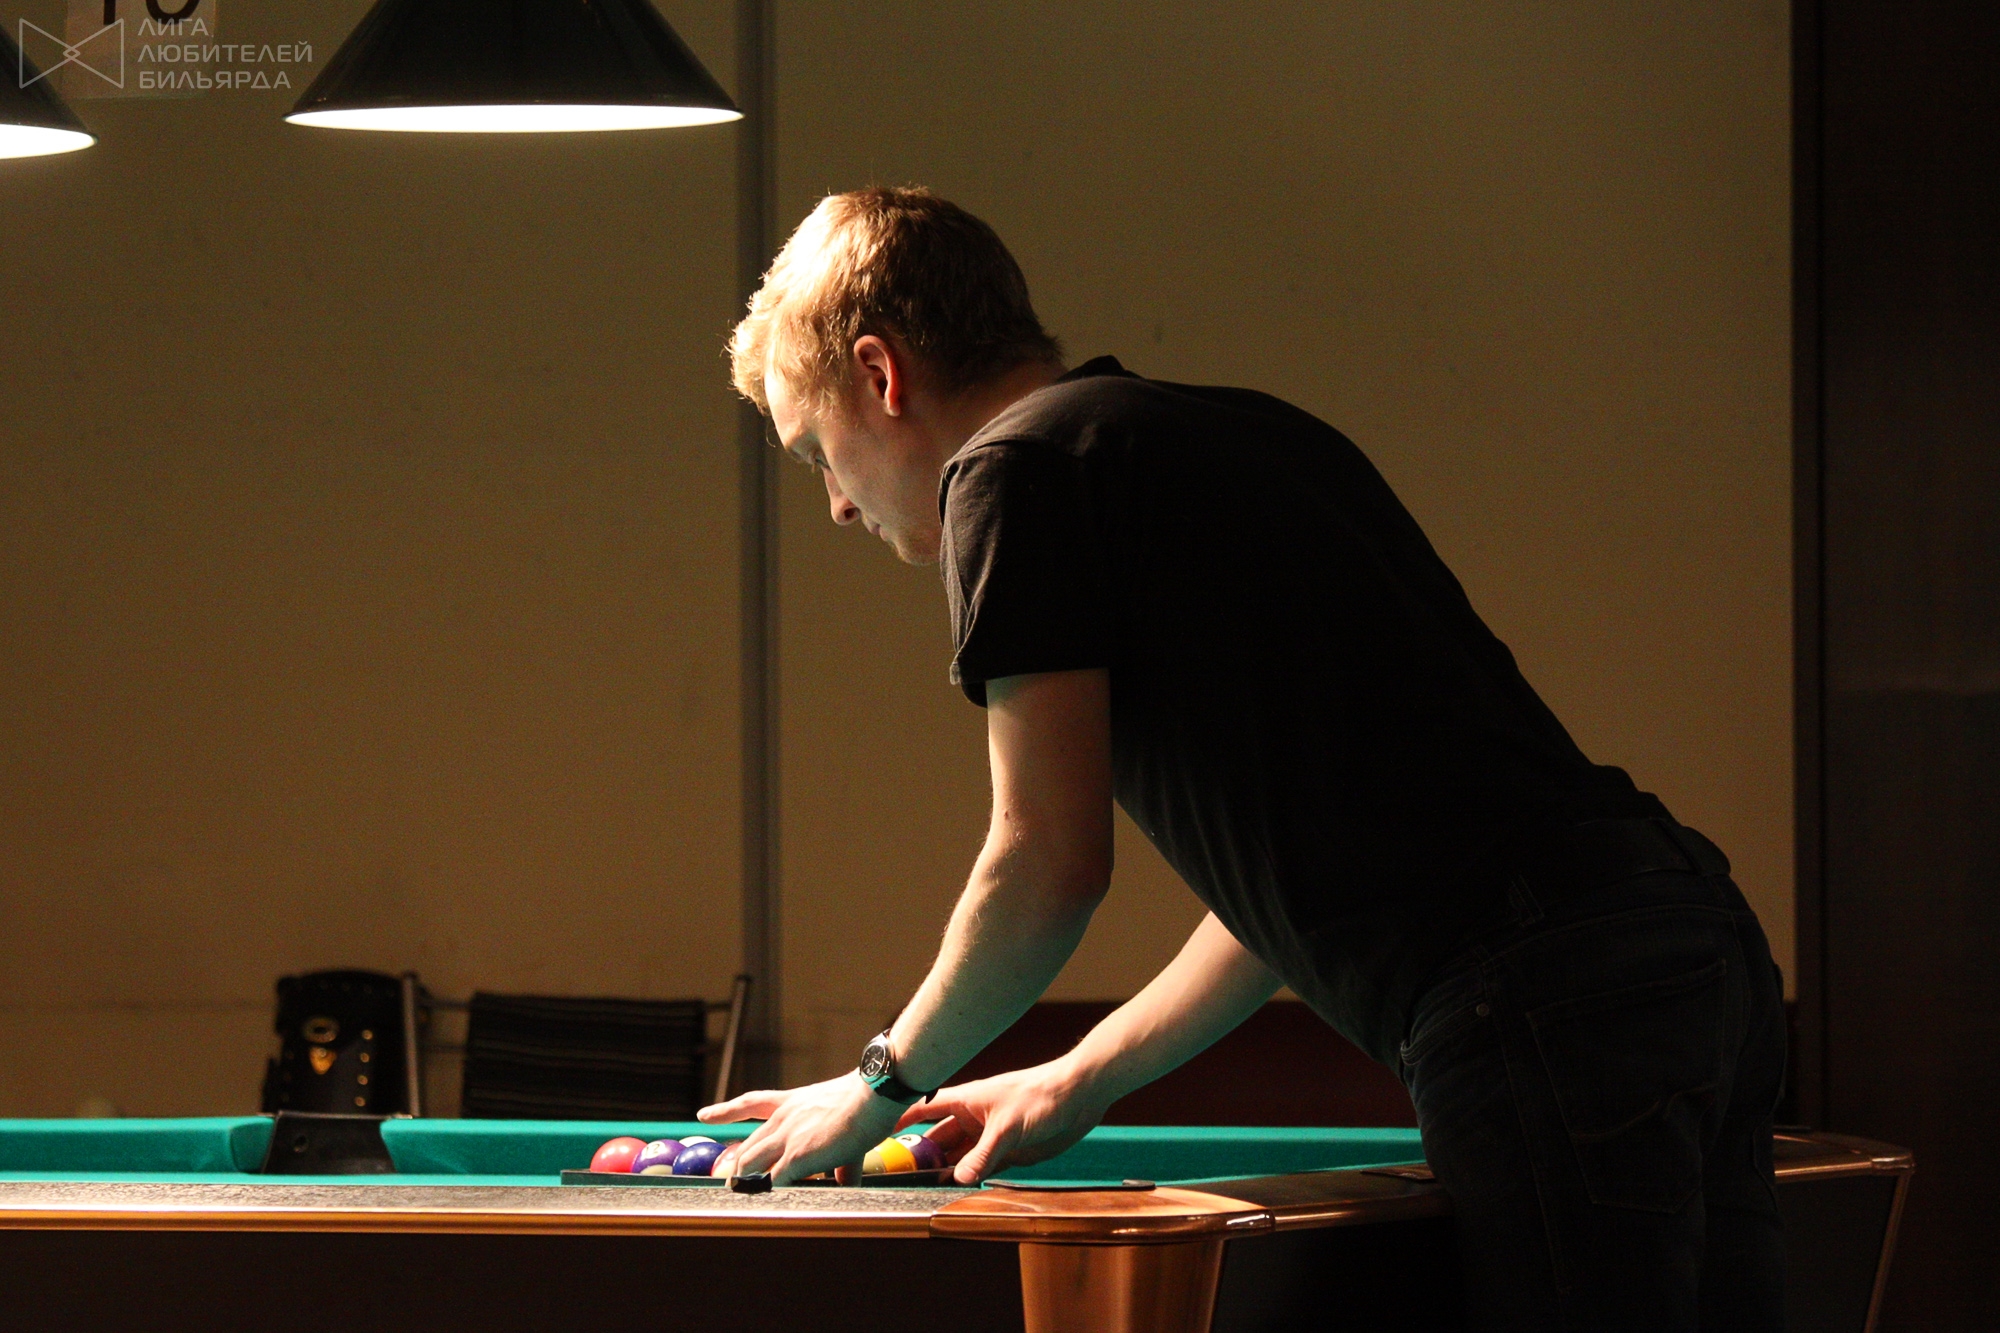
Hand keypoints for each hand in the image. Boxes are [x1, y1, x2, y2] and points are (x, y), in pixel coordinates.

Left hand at [698, 1073, 904, 1185]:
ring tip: (739, 1197)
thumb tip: (847, 1181)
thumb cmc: (866, 1101)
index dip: (726, 1111)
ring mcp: (787, 1136)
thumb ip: (841, 1155)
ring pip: (752, 1163)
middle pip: (749, 1145)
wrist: (872, 1094)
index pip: (751, 1103)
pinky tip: (766, 1207)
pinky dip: (769, 1194)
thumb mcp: (844, 1120)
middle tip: (728, 1182)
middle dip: (736, 1165)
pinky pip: (775, 1181)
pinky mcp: (797, 1156)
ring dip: (745, 1181)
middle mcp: (783, 1118)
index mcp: (791, 1102)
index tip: (702, 1115)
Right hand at [898, 1059, 1106, 1183]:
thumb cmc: (1040, 1095)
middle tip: (899, 1177)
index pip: (923, 1109)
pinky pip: (981, 1167)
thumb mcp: (1008, 1126)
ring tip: (923, 1189)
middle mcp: (972, 1118)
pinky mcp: (1007, 1151)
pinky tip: (957, 1191)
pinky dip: (970, 1178)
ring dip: (945, 1170)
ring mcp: (988, 1135)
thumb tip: (960, 1179)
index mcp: (965, 1101)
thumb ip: (984, 1154)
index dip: (899, 1120)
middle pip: (937, 1140)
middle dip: (921, 1156)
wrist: (1079, 1096)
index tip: (874, 1133)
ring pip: (958, 1156)